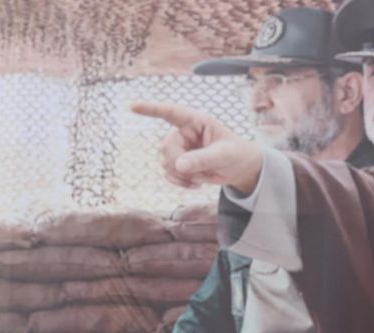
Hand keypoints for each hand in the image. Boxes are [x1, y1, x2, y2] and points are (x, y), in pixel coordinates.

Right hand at [132, 102, 263, 194]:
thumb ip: (202, 159)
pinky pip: (168, 173)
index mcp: (196, 121)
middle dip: (177, 163)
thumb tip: (179, 166)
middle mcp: (185, 133)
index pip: (171, 112)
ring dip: (180, 175)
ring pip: (165, 162)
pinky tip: (195, 184)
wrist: (240, 169)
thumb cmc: (237, 154)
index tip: (132, 107)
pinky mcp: (180, 163)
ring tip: (200, 179)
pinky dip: (179, 182)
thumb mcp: (223, 156)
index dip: (151, 109)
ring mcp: (181, 148)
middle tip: (194, 174)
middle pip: (166, 147)